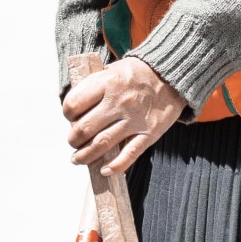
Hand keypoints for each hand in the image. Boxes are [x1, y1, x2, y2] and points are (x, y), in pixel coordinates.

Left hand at [63, 57, 184, 174]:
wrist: (173, 76)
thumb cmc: (138, 74)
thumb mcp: (113, 70)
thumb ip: (94, 86)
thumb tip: (74, 109)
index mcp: (108, 83)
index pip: (74, 104)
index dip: (67, 114)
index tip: (70, 118)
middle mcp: (119, 102)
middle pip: (85, 128)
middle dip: (73, 140)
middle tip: (74, 142)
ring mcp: (135, 119)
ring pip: (102, 144)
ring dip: (85, 156)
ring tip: (78, 159)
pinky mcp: (149, 133)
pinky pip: (129, 154)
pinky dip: (115, 166)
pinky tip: (104, 171)